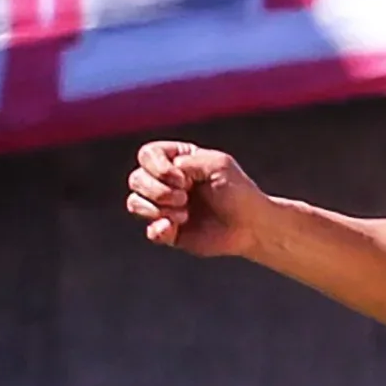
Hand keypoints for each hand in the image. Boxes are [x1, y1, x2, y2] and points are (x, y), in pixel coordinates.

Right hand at [126, 140, 262, 258]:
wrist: (251, 226)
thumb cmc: (238, 191)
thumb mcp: (218, 165)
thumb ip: (187, 162)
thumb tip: (165, 177)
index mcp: (178, 161)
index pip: (147, 155)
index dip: (158, 168)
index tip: (184, 179)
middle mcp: (167, 182)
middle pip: (136, 179)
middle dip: (158, 191)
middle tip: (185, 198)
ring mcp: (165, 207)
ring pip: (135, 202)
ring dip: (157, 209)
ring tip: (184, 215)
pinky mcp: (168, 231)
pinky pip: (148, 229)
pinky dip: (158, 229)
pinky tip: (174, 228)